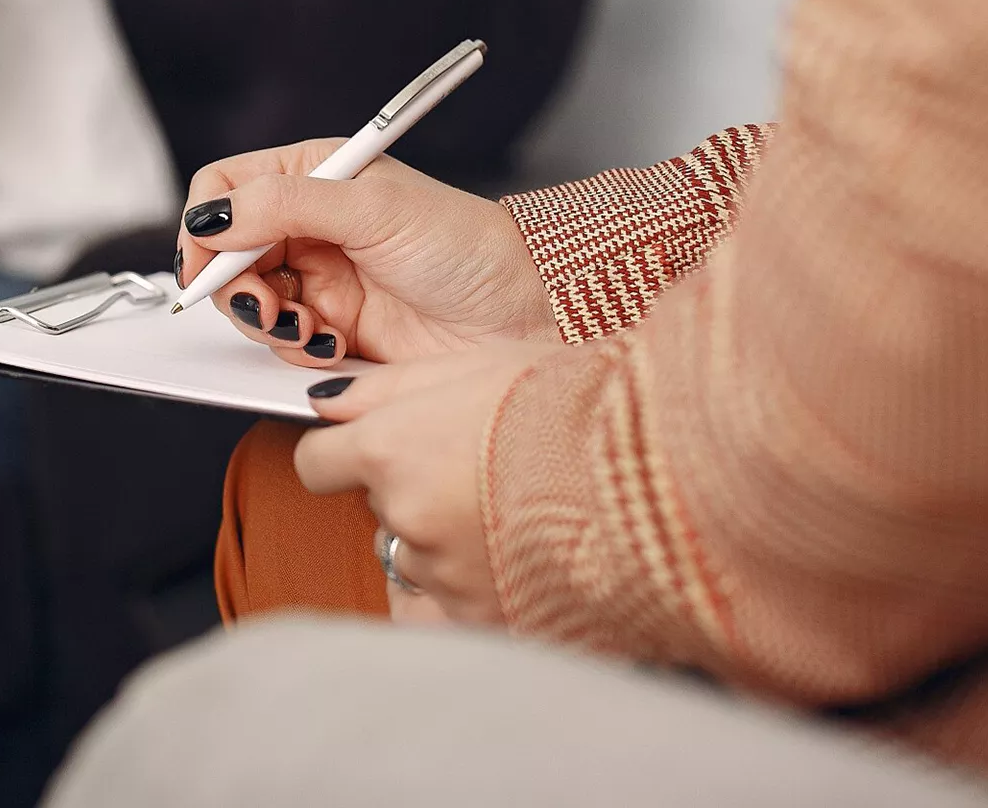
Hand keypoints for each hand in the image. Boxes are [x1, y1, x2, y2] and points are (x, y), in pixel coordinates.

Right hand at [176, 140, 556, 367]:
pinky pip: (280, 342)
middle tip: (268, 307)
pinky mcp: (330, 328)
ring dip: (269, 322)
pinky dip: (296, 348)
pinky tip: (333, 345)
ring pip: (247, 302)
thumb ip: (284, 206)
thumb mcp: (371, 209)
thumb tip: (210, 218)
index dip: (205, 224)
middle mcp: (307, 224)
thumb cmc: (465, 246)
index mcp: (312, 174)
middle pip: (224, 253)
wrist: (521, 314)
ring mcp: (317, 278)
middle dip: (237, 286)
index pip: (224, 188)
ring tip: (311, 330)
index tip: (207, 262)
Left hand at [294, 341, 558, 625]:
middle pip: (382, 510)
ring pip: (425, 559)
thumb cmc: (580, 404)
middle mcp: (409, 521)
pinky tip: (542, 547)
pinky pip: (470, 602)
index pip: (316, 464)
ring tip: (524, 508)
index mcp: (393, 452)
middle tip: (486, 465)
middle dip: (416, 491)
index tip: (368, 450)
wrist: (670, 470)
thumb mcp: (474, 365)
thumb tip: (326, 402)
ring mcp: (450, 579)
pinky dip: (495, 580)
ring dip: (454, 541)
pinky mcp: (495, 622)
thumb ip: (386, 387)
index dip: (342, 454)